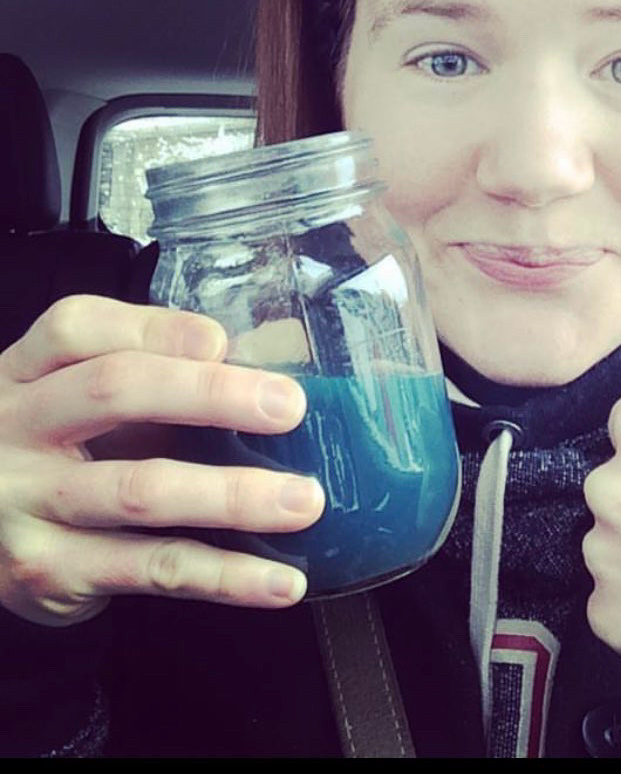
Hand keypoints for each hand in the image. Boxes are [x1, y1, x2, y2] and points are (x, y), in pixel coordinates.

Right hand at [0, 296, 324, 627]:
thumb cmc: (64, 447)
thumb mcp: (86, 396)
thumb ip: (164, 370)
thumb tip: (280, 353)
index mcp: (29, 369)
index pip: (77, 329)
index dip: (154, 329)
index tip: (223, 341)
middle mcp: (18, 427)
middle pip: (114, 390)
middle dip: (211, 395)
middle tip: (289, 407)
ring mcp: (27, 503)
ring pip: (140, 491)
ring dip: (234, 496)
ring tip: (304, 501)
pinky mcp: (51, 572)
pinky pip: (152, 569)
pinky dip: (226, 577)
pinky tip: (280, 580)